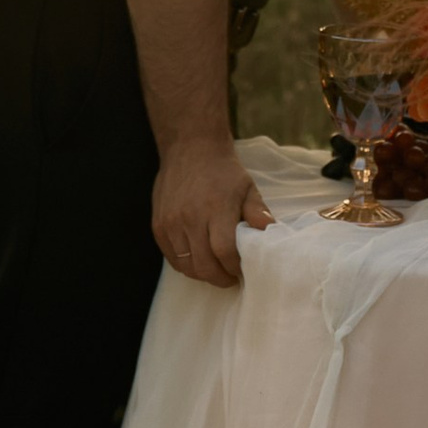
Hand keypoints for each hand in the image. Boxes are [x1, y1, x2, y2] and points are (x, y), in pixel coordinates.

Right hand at [152, 137, 272, 286]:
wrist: (190, 149)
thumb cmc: (223, 171)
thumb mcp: (247, 188)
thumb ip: (258, 212)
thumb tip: (270, 232)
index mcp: (215, 208)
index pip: (224, 252)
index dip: (234, 267)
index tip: (242, 269)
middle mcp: (189, 218)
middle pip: (204, 265)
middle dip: (220, 278)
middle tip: (231, 277)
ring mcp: (171, 223)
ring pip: (186, 266)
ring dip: (203, 274)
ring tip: (216, 270)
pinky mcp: (158, 226)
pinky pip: (172, 258)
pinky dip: (186, 265)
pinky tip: (199, 260)